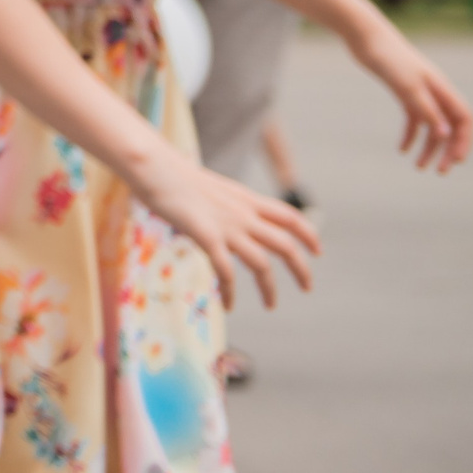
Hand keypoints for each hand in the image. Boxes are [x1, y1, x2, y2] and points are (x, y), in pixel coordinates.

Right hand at [134, 151, 320, 310]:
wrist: (154, 166)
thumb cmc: (170, 172)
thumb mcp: (207, 187)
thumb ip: (219, 203)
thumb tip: (214, 213)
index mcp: (245, 198)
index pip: (289, 216)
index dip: (308, 234)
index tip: (317, 250)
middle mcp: (243, 214)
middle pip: (285, 245)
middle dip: (301, 269)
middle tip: (307, 287)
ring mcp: (227, 227)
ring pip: (262, 264)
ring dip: (269, 288)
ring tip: (271, 305)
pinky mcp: (207, 237)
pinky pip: (225, 272)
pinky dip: (230, 291)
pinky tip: (228, 304)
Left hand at [355, 26, 472, 172]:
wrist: (364, 37)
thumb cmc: (388, 58)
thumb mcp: (406, 86)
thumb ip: (426, 109)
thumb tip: (444, 134)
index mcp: (442, 89)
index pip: (464, 119)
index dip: (463, 141)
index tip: (454, 161)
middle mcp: (435, 92)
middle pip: (450, 126)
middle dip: (447, 150)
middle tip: (439, 172)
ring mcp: (420, 92)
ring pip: (432, 126)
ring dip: (428, 147)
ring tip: (419, 167)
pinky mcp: (403, 92)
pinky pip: (413, 119)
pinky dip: (410, 135)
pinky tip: (402, 151)